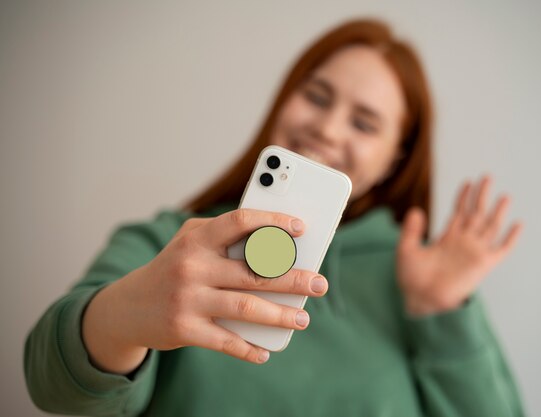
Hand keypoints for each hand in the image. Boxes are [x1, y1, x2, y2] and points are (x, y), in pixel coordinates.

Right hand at [82, 209, 328, 371]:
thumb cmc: (173, 268)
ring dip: (281, 316)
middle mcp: (191, 266)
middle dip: (294, 280)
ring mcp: (187, 299)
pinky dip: (249, 348)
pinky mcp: (184, 329)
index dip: (273, 222)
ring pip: (246, 308)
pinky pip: (226, 341)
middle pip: (254, 272)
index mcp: (196, 238)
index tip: (301, 228)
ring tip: (304, 319)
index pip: (240, 221)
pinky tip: (266, 352)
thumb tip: (280, 250)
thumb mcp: (191, 243)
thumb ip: (227, 239)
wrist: (126, 307)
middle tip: (319, 284)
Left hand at [396, 174, 522, 315]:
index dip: (464, 197)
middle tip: (487, 176)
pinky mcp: (483, 265)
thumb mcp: (406, 250)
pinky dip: (510, 238)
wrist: (420, 300)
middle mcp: (463, 242)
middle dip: (482, 196)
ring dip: (497, 211)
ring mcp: (474, 252)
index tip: (468, 181)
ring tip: (505, 196)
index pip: (459, 212)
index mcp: (447, 238)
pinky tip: (518, 224)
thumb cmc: (411, 279)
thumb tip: (416, 210)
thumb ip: (411, 230)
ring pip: (490, 227)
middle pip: (476, 214)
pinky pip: (501, 250)